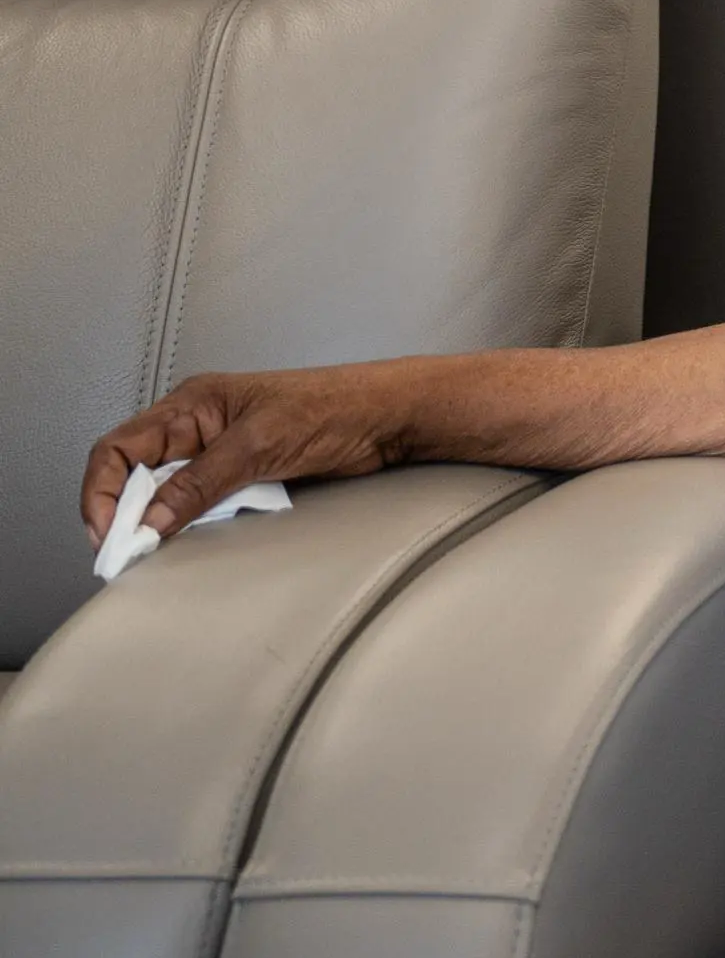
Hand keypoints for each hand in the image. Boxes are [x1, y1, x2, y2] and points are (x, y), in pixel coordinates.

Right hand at [82, 366, 403, 546]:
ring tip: (154, 550)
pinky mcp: (243, 475)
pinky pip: (199, 503)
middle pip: (134, 474)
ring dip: (158, 521)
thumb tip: (148, 521)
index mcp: (191, 405)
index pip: (118, 448)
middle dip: (124, 513)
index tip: (108, 533)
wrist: (389, 418)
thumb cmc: (335, 407)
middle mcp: (198, 427)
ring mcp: (219, 452)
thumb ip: (200, 482)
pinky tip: (192, 537)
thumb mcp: (259, 444)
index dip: (100, 492)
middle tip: (128, 552)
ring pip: (165, 493)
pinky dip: (190, 522)